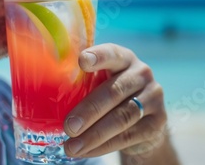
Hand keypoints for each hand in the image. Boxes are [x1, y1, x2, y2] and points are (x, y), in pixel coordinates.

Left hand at [63, 43, 167, 157]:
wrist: (144, 120)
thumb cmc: (111, 95)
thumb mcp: (100, 83)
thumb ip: (83, 82)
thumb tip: (45, 92)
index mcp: (123, 58)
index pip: (112, 53)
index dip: (98, 56)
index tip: (82, 61)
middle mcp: (142, 73)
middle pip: (114, 91)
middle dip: (89, 110)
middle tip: (68, 127)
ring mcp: (154, 96)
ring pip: (122, 116)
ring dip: (94, 134)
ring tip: (72, 146)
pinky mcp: (158, 120)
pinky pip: (129, 135)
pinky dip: (105, 145)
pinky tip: (88, 151)